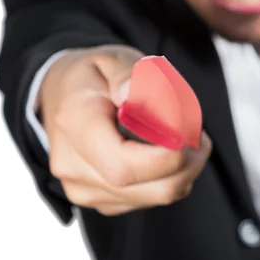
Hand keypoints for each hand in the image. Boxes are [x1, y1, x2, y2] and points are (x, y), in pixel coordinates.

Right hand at [39, 45, 211, 215]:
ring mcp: (84, 188)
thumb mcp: (112, 59)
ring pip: (156, 197)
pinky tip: (162, 152)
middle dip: (188, 164)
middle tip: (198, 134)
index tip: (189, 132)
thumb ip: (128, 74)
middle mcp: (73, 164)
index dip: (167, 157)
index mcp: (75, 123)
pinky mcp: (99, 200)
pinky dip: (167, 178)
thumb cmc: (93, 76)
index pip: (124, 164)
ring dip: (183, 171)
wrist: (61, 95)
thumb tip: (133, 93)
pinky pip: (148, 199)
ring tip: (183, 137)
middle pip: (150, 188)